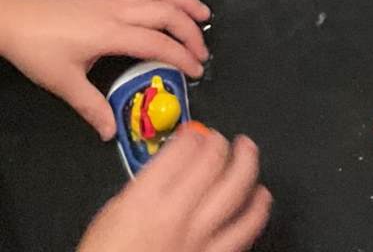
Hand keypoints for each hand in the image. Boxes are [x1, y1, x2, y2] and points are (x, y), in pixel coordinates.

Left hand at [0, 0, 208, 137]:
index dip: (180, 56)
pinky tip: (170, 2)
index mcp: (110, 33)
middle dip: (190, 31)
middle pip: (166, 13)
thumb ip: (91, 106)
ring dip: (185, 0)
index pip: (156, 42)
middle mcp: (118, 11)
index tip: (196, 71)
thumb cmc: (38, 51)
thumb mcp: (63, 83)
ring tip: (203, 14)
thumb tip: (110, 132)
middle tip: (203, 52)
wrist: (15, 20)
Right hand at [77, 126, 269, 251]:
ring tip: (249, 156)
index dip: (194, 135)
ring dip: (248, 167)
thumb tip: (172, 165)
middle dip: (222, 143)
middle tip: (225, 140)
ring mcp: (198, 240)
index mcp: (145, 200)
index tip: (196, 133)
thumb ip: (144, 185)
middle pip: (214, 163)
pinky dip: (254, 213)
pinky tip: (259, 202)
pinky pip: (243, 234)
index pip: (183, 149)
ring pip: (237, 193)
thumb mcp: (112, 214)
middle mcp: (176, 216)